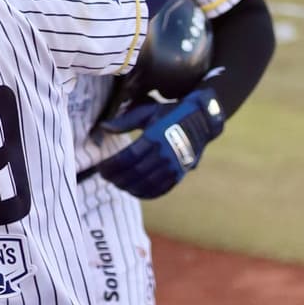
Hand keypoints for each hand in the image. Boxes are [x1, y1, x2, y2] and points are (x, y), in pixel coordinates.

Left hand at [95, 87, 224, 198]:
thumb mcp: (148, 111)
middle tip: (105, 177)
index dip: (112, 166)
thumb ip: (124, 121)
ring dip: (129, 187)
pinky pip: (162, 189)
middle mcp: (166, 153)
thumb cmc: (170, 113)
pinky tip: (134, 191)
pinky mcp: (181, 173)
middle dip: (117, 178)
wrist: (202, 120)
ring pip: (148, 184)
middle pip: (136, 173)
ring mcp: (175, 166)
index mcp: (155, 137)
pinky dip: (146, 193)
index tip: (101, 168)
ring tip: (117, 184)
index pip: (128, 158)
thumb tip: (103, 127)